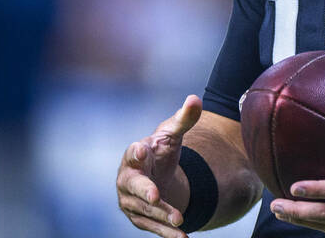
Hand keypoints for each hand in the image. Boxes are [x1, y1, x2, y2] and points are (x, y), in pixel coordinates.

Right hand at [116, 95, 202, 237]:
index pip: (132, 153)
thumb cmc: (161, 150)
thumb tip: (196, 99)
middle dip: (145, 192)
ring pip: (144, 210)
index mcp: (134, 155)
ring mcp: (131, 201)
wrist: (156, 173)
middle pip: (133, 186)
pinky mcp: (139, 217)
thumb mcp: (173, 134)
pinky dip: (166, 234)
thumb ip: (184, 118)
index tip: (141, 151)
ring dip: (161, 216)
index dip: (135, 153)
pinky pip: (152, 227)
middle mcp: (128, 179)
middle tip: (156, 196)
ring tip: (180, 220)